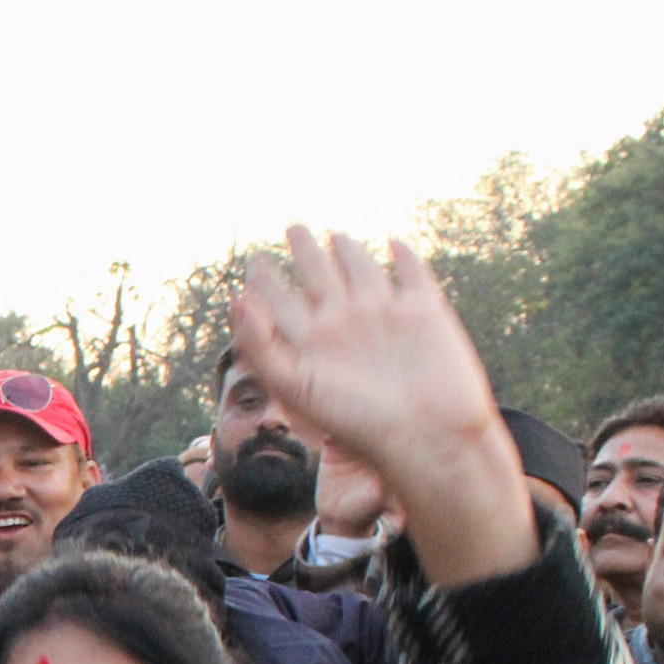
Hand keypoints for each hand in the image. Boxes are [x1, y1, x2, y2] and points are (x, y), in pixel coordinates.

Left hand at [232, 228, 531, 587]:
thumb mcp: (294, 386)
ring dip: (348, 251)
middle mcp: (345, 326)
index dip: (266, 283)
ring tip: (334, 235)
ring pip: (361, 271)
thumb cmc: (358, 422)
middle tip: (292, 227)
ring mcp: (385, 317)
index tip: (253, 263)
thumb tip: (237, 300)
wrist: (426, 437)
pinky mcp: (424, 313)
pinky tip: (394, 242)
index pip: (281, 304)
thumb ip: (260, 346)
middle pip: (319, 278)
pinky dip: (405, 257)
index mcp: (311, 344)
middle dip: (304, 253)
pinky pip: (412, 276)